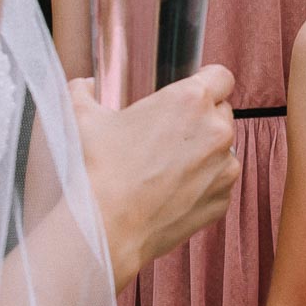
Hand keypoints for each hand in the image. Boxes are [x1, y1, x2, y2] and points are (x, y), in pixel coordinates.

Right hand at [72, 68, 238, 284]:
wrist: (105, 228)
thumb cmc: (96, 170)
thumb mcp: (81, 117)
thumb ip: (84, 91)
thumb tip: (85, 85)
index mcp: (190, 100)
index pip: (221, 76)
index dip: (207, 82)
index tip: (193, 93)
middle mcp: (217, 131)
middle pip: (222, 112)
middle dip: (202, 118)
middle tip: (169, 133)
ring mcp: (224, 168)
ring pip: (223, 150)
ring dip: (204, 152)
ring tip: (167, 166)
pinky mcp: (222, 199)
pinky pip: (219, 182)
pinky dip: (203, 184)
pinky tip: (172, 190)